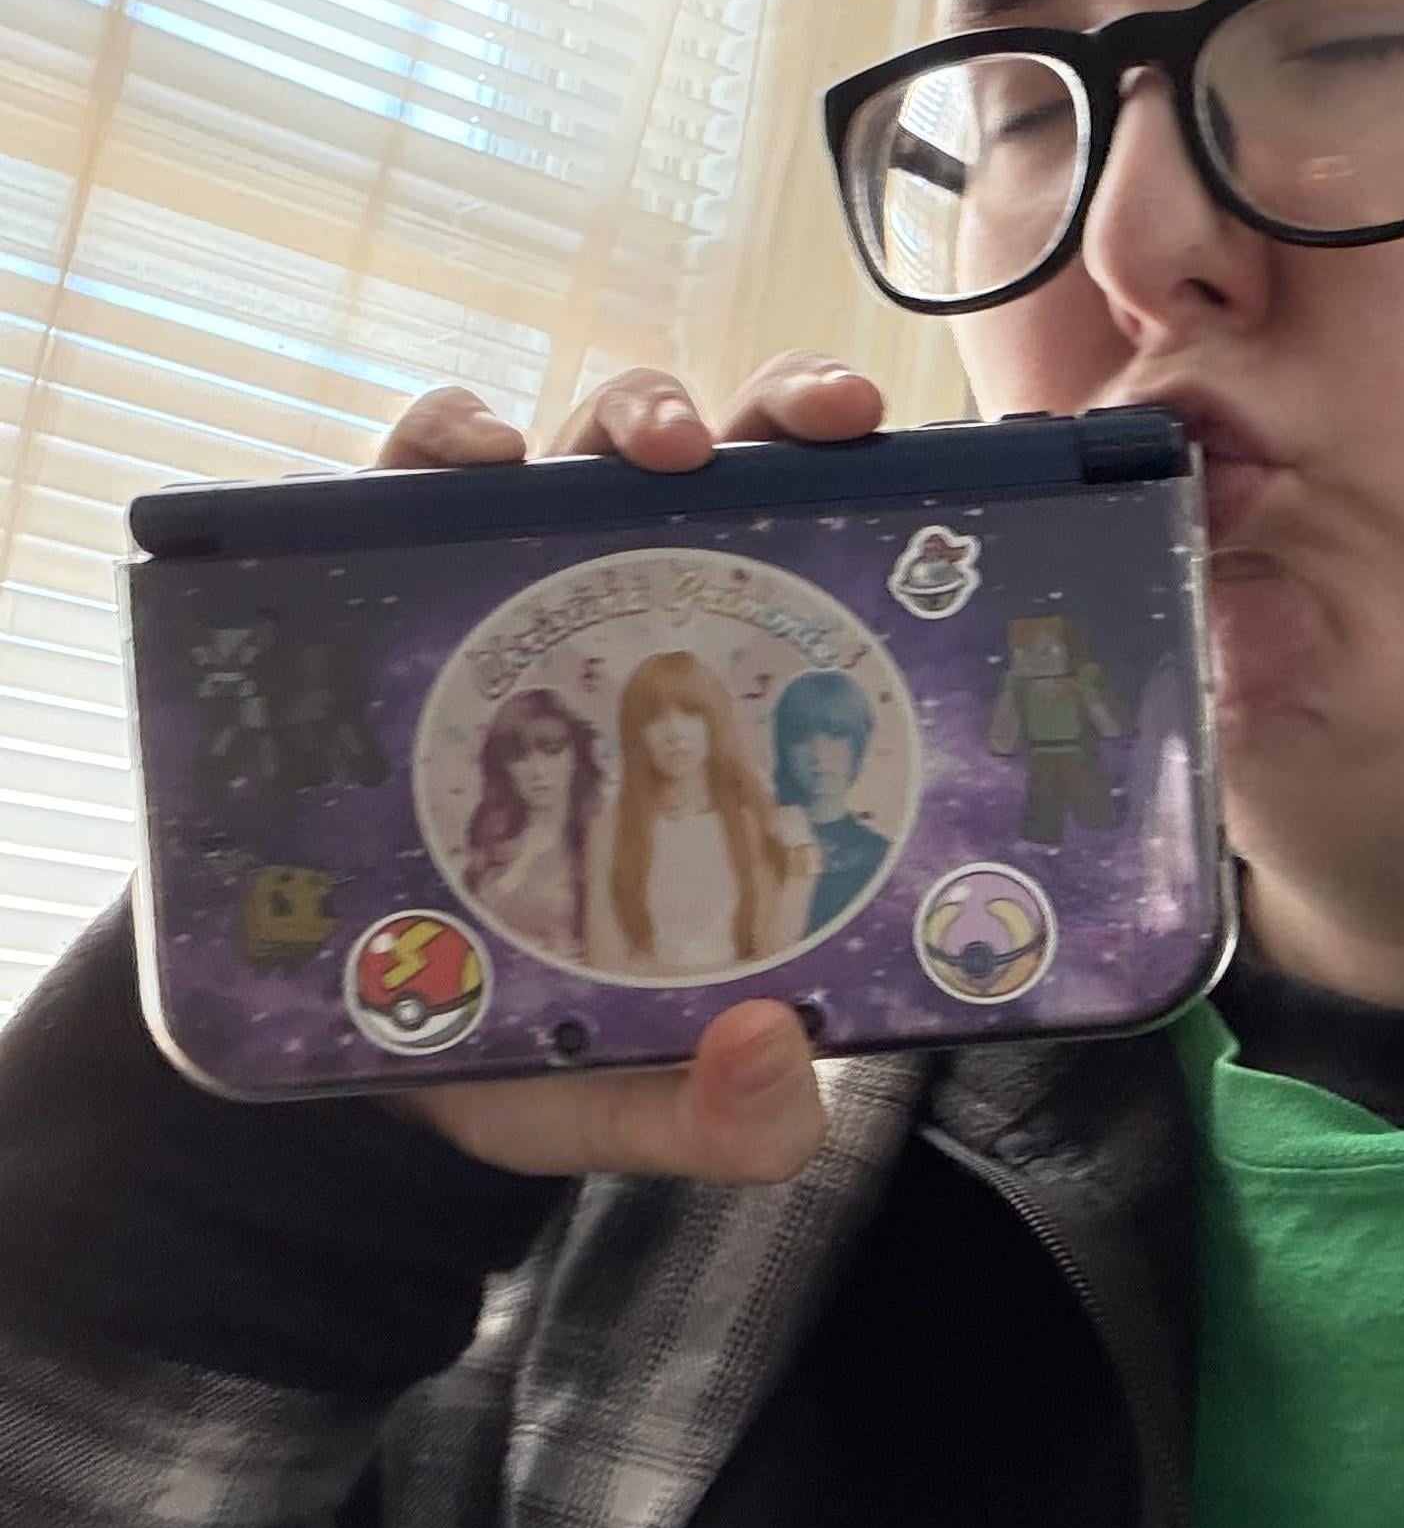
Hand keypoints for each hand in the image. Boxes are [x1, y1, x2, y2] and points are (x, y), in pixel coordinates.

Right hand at [371, 354, 886, 1181]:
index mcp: (725, 713)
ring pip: (589, 444)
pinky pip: (413, 475)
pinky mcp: (387, 586)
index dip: (884, 508)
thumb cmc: (519, 1045)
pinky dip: (443, 442)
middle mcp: (637, 624)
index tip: (939, 480)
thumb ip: (725, 1116)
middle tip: (827, 427)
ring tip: (662, 451)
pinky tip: (474, 459)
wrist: (341, 1053)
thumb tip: (774, 1052)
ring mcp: (517, 592)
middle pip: (730, 470)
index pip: (822, 575)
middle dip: (781, 413)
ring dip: (636, 411)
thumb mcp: (635, 1095)